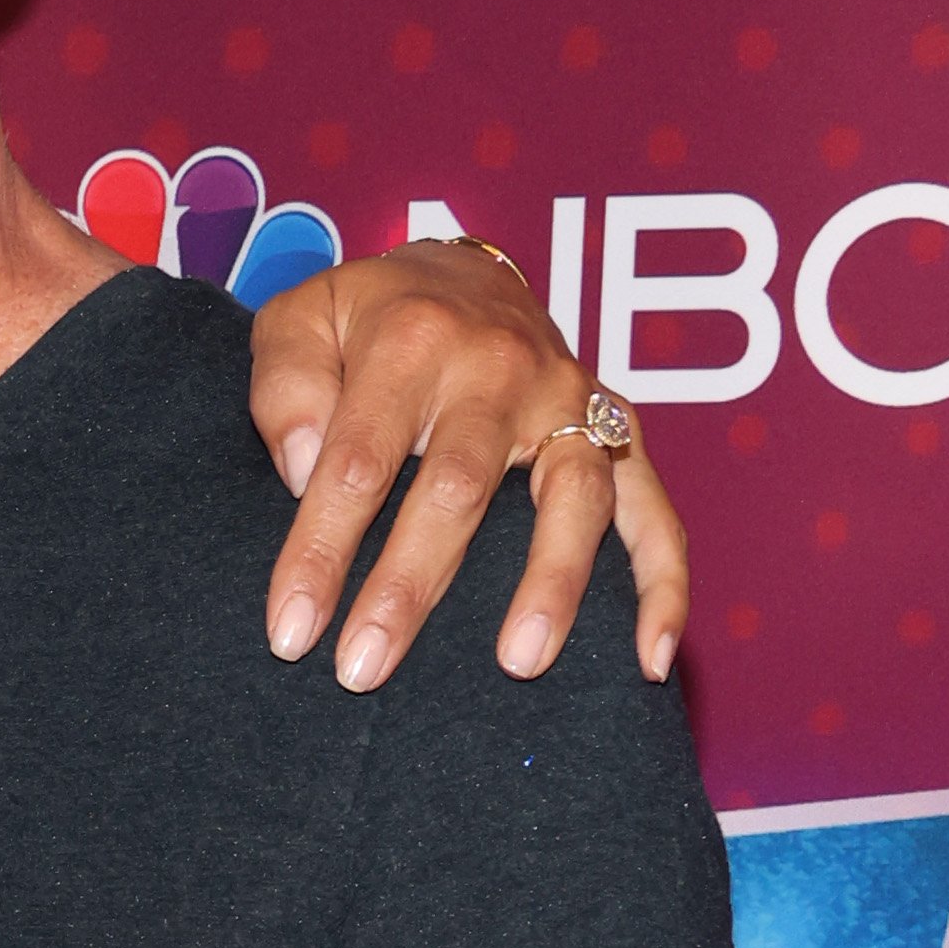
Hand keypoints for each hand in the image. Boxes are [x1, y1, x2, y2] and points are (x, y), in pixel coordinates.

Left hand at [246, 241, 689, 692]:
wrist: (460, 275)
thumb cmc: (365, 318)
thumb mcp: (296, 320)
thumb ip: (287, 389)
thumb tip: (304, 473)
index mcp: (413, 339)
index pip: (358, 461)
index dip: (321, 550)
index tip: (290, 631)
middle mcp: (501, 368)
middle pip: (457, 490)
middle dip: (407, 588)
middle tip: (362, 672)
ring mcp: (569, 401)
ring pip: (572, 501)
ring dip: (549, 587)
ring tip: (517, 665)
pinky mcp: (618, 431)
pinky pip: (655, 512)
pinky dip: (661, 585)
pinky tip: (648, 658)